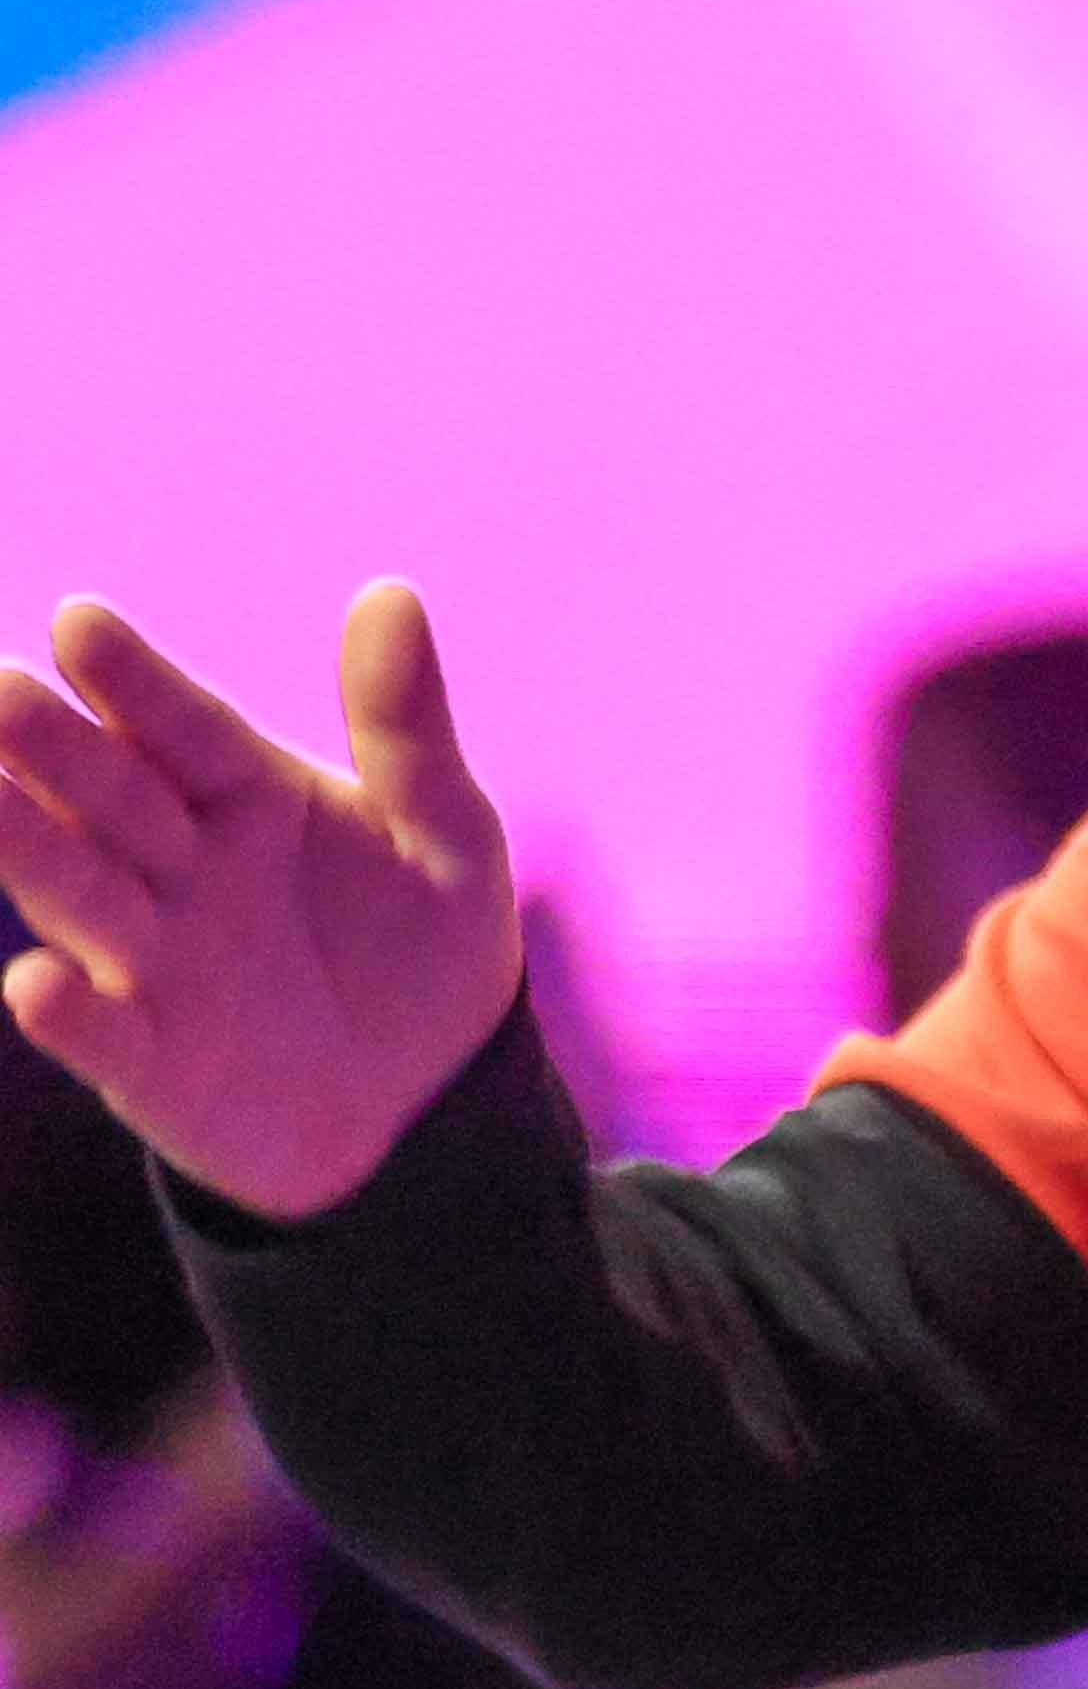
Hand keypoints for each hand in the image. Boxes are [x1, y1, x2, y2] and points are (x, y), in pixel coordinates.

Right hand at [0, 586, 526, 1222]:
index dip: (134, 681)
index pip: (184, 729)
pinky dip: (67, 1015)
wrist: (429, 1097)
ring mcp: (154, 963)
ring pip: (78, 896)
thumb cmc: (423, 945)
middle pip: (110, 798)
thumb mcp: (444, 830)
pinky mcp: (152, 1062)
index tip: (80, 620)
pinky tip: (33, 984)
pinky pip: (102, 1036)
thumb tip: (390, 591)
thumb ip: (407, 726)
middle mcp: (179, 869)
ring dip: (23, 849)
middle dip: (52, 747)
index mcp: (246, 797)